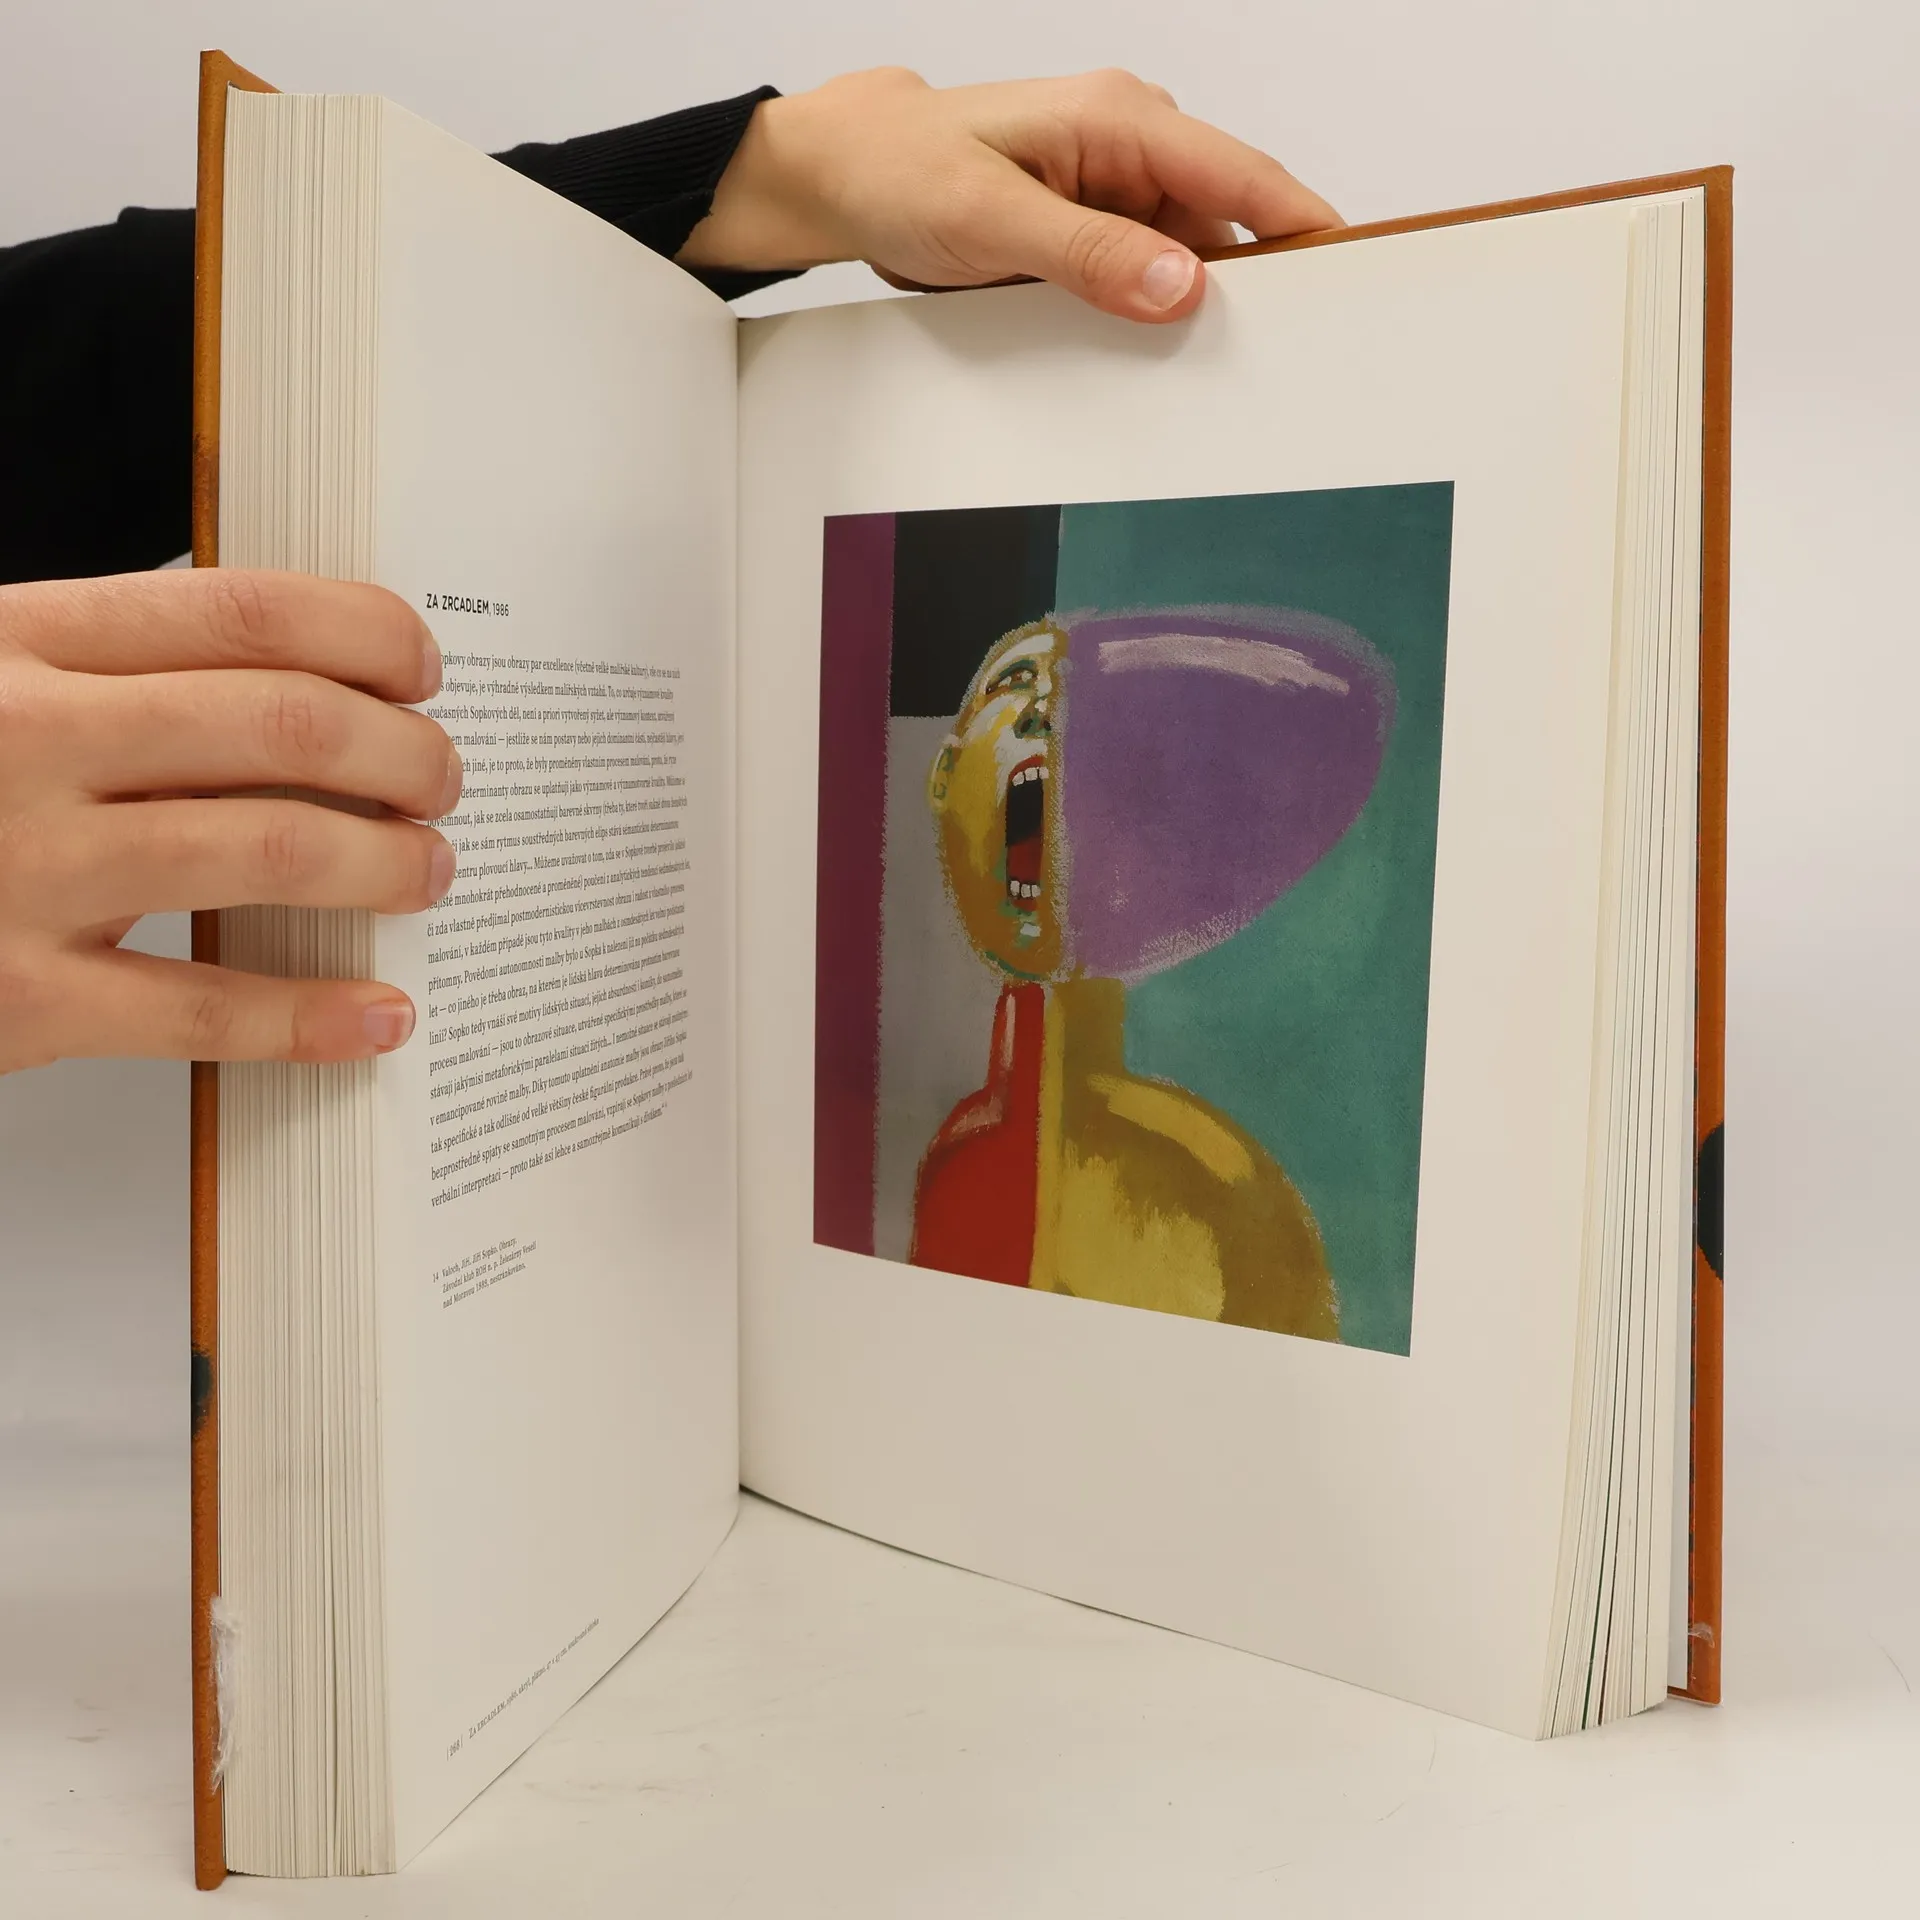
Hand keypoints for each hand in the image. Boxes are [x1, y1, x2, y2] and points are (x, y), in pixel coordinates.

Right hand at [0, 570, 459, 1073]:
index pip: (244, 612)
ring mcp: (22, 870)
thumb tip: (301, 675)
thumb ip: (108, 666)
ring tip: (428, 873)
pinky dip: (314, 1017)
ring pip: (269, 851)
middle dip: (404, 754)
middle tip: (443, 782)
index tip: (422, 671)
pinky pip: (206, 1008)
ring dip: (385, 865)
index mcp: (21, 643)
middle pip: (283, 725)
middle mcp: (26, 741)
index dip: (368, 637)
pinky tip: (380, 1016)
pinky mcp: (17, 1001)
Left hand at [680, 66, 1340, 322]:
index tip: (1356, 282)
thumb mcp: (991, 220)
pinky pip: (1144, 277)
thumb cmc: (901, 172)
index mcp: (1120, 120)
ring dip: (1191, 313)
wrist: (844, 178)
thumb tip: (1181, 285)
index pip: (1244, 177)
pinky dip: (1150, 315)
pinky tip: (1146, 354)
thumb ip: (1089, 254)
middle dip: (1253, 290)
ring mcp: (1113, 191)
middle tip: (1277, 361)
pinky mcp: (1092, 230)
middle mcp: (1130, 148)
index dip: (1307, 231)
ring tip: (1201, 372)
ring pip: (1187, 261)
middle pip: (1227, 226)